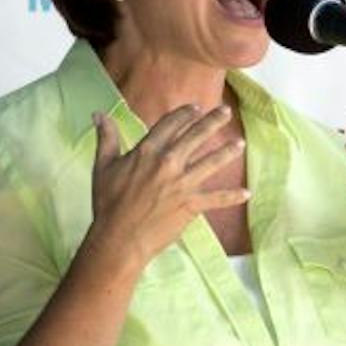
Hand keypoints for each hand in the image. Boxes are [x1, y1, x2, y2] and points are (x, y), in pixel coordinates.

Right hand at [83, 106, 247, 274]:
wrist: (119, 237)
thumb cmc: (108, 203)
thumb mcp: (103, 166)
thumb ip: (106, 138)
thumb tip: (99, 114)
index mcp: (147, 151)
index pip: (170, 124)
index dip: (184, 114)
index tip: (194, 108)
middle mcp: (169, 163)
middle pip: (195, 137)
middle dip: (212, 122)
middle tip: (225, 112)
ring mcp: (182, 184)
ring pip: (211, 163)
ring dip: (227, 152)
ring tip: (240, 143)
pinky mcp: (191, 205)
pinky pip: (216, 199)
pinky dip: (231, 197)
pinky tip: (246, 193)